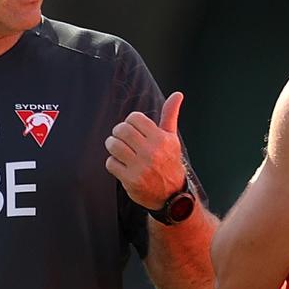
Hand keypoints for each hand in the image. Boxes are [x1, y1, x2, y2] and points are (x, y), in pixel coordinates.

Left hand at [105, 91, 187, 209]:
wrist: (172, 195)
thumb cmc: (169, 161)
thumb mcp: (172, 138)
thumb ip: (170, 115)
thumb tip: (178, 94)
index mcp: (162, 139)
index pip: (134, 118)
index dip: (130, 122)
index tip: (133, 129)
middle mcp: (152, 152)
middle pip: (121, 130)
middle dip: (118, 132)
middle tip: (121, 138)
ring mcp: (141, 167)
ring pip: (113, 145)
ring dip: (112, 146)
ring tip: (118, 149)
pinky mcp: (130, 180)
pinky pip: (110, 163)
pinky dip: (112, 163)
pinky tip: (121, 165)